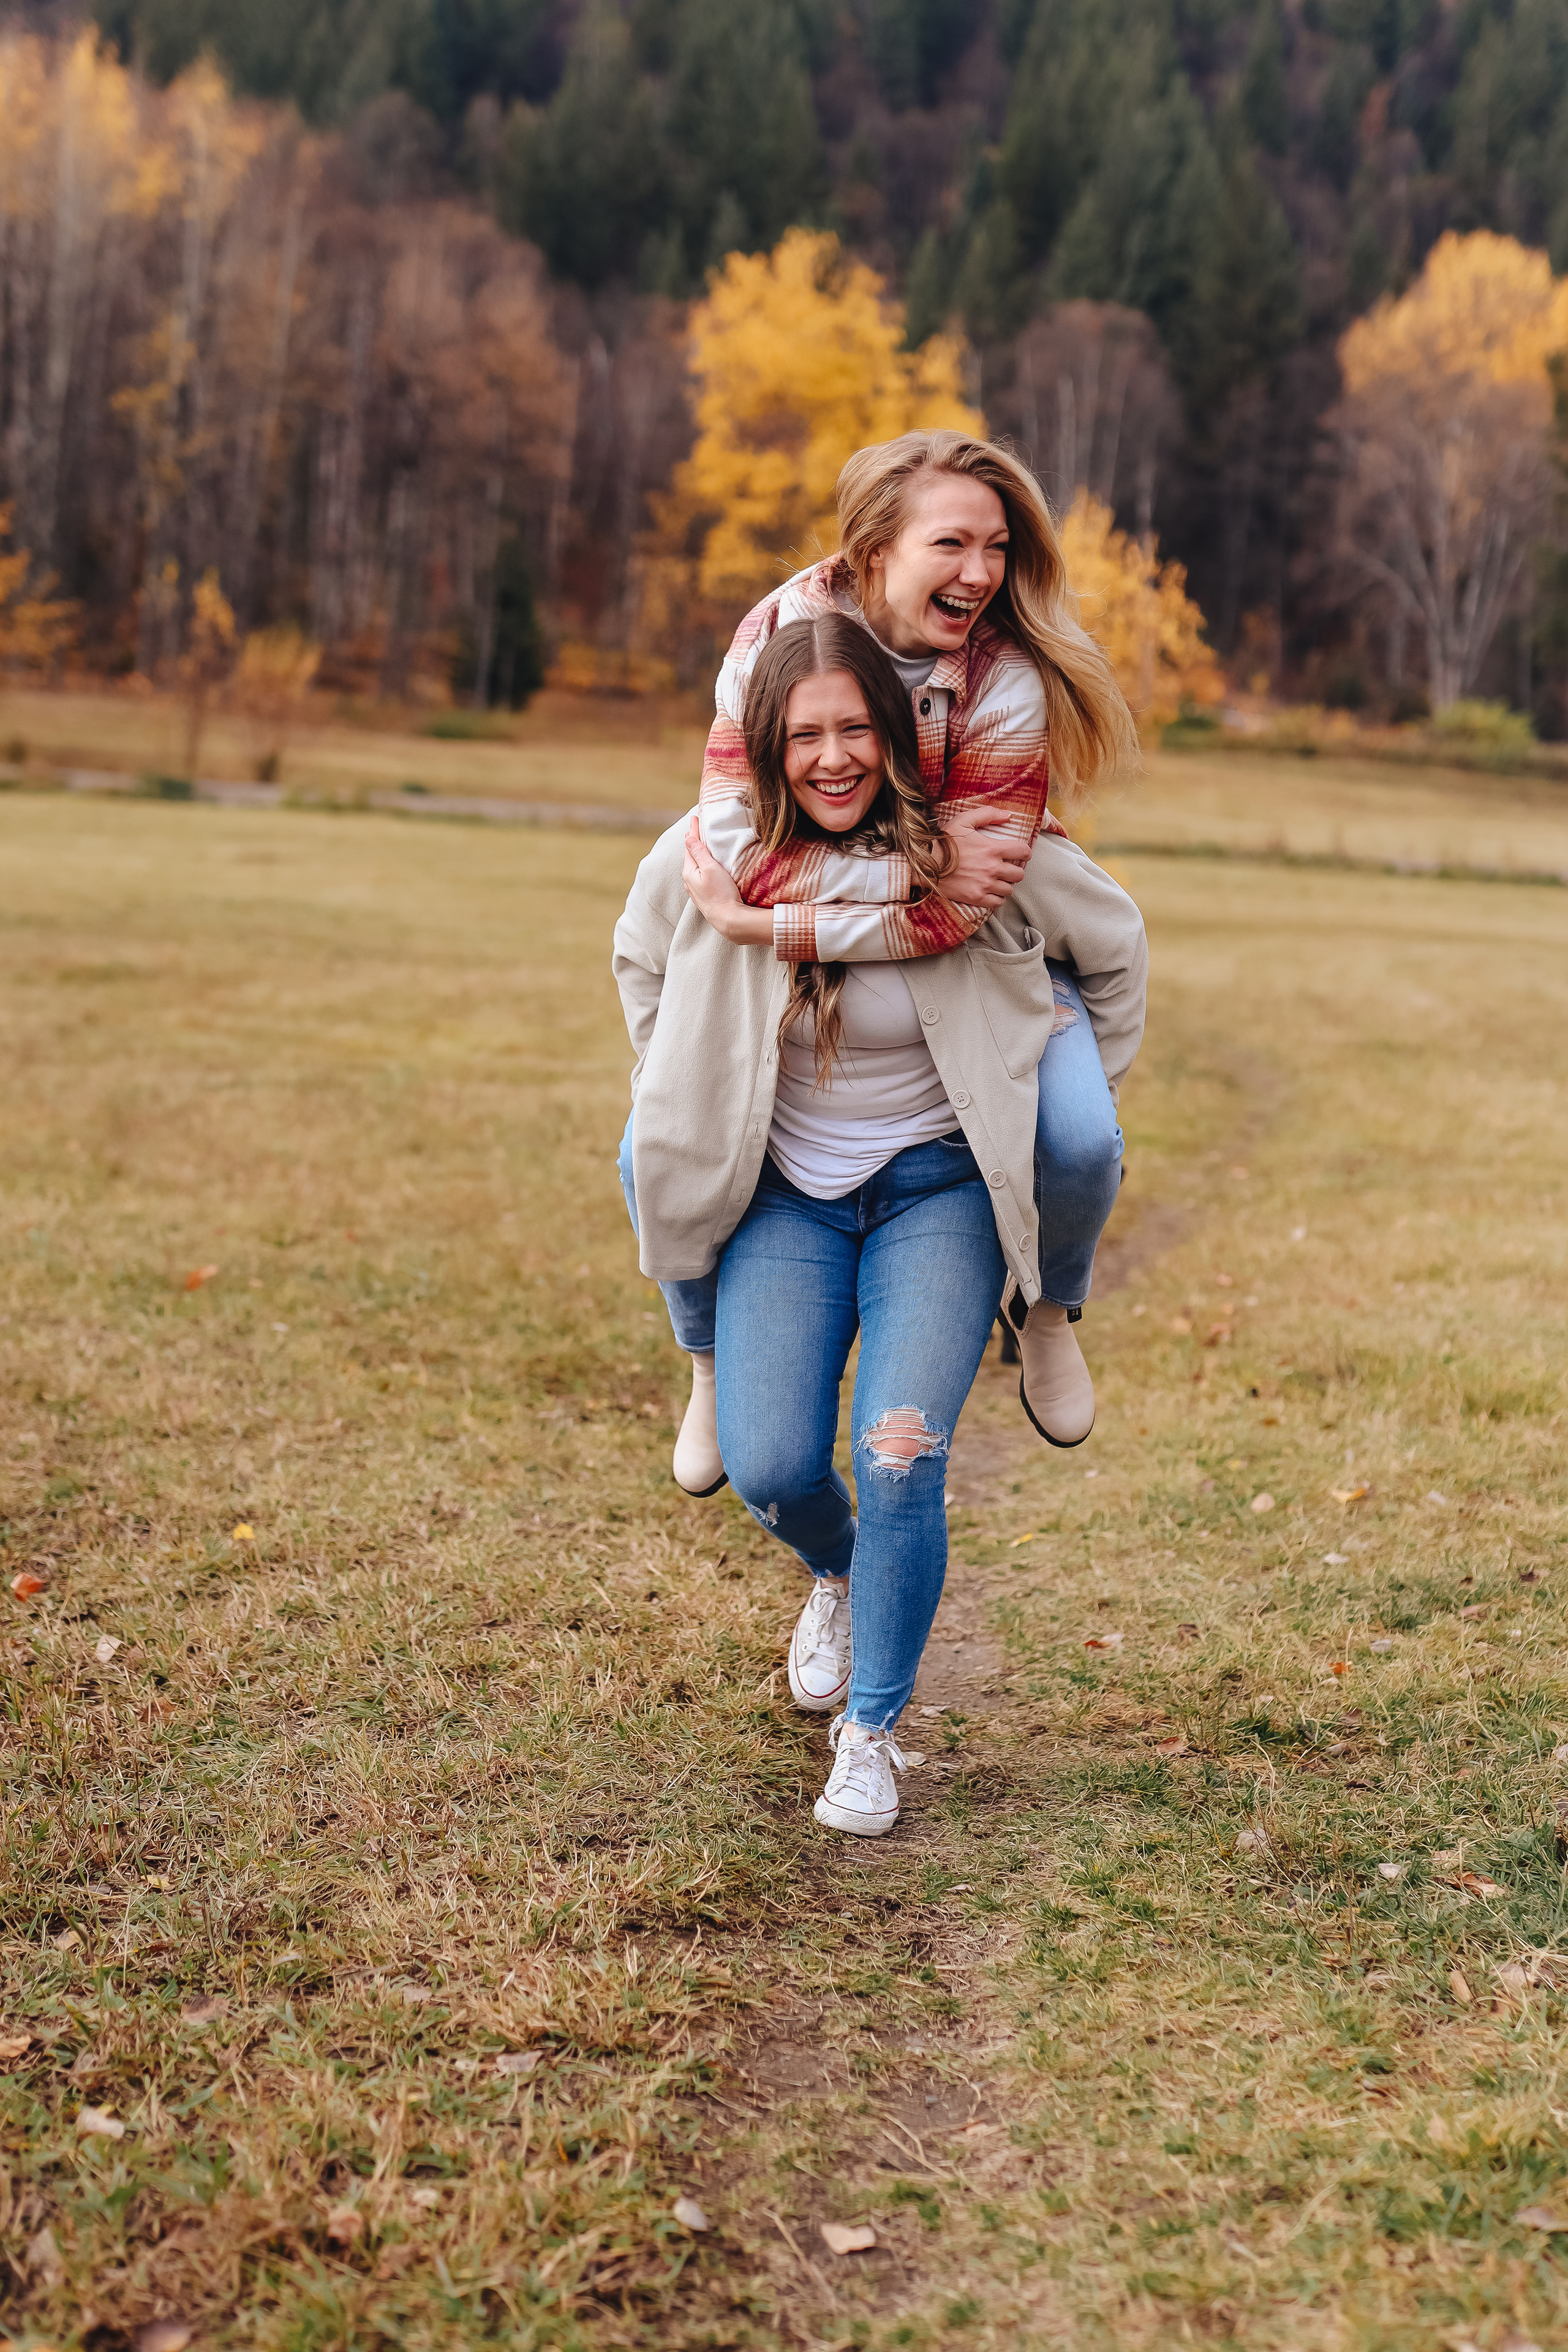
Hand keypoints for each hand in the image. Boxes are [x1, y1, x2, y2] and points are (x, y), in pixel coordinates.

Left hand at [682, 816, 773, 944]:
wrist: (729, 920)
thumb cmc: (721, 893)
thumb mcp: (710, 868)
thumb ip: (699, 853)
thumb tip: (688, 838)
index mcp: (689, 872)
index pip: (690, 846)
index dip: (693, 831)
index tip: (695, 817)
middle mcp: (689, 881)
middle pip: (690, 856)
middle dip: (692, 842)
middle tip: (694, 828)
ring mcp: (696, 890)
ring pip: (695, 866)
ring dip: (697, 854)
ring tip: (698, 844)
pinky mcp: (704, 897)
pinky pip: (700, 875)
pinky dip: (701, 865)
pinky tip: (704, 866)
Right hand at [937, 810, 1030, 911]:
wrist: (924, 865)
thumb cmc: (943, 842)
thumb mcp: (963, 820)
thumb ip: (987, 814)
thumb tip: (1008, 815)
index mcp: (992, 849)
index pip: (1023, 851)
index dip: (1024, 852)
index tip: (1019, 853)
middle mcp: (992, 868)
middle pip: (1019, 874)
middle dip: (1015, 870)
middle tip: (1006, 867)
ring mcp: (985, 885)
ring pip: (1009, 889)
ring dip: (1006, 884)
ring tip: (997, 880)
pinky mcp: (976, 898)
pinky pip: (997, 902)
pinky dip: (997, 898)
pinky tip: (991, 891)